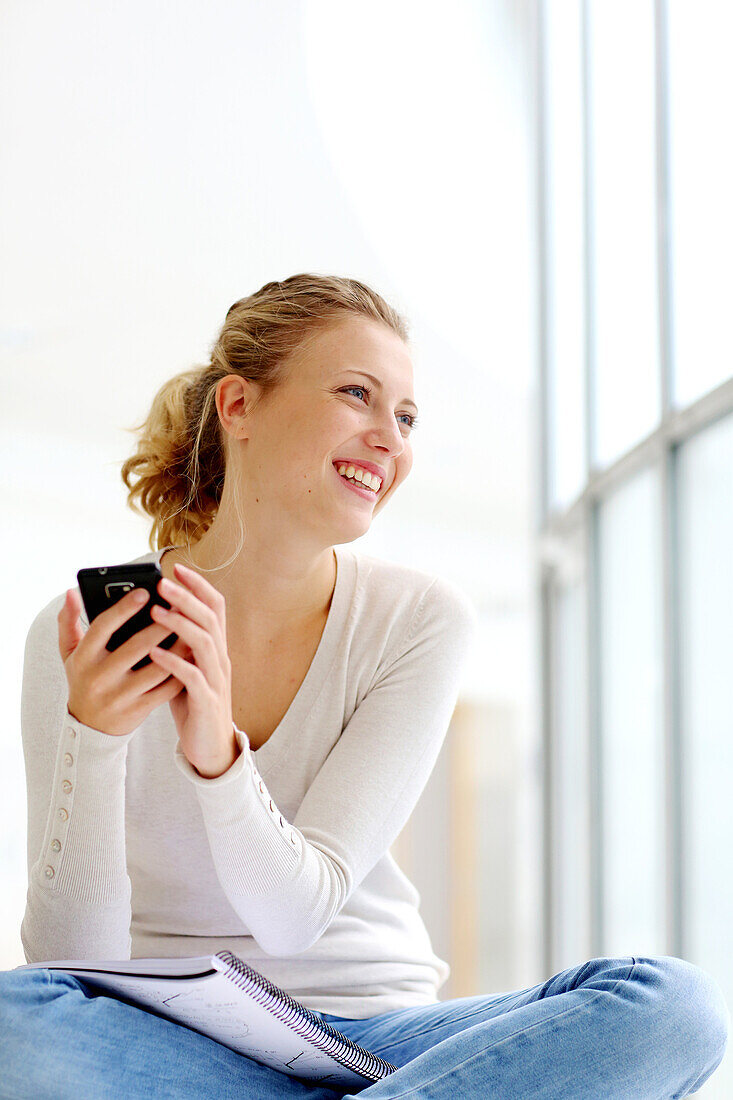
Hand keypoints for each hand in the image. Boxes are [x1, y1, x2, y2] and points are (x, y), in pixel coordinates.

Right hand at [59, 586, 187, 736]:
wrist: (89, 728)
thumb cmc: (84, 679)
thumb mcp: (70, 653)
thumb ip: (68, 621)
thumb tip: (72, 592)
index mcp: (83, 658)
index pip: (103, 627)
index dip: (123, 608)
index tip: (145, 592)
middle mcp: (100, 677)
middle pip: (136, 646)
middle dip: (161, 625)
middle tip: (180, 606)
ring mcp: (120, 696)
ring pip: (158, 668)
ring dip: (178, 647)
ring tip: (192, 628)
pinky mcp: (138, 710)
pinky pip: (166, 689)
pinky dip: (182, 670)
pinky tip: (192, 655)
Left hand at [148, 563, 239, 777]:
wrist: (211, 748)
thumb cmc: (193, 705)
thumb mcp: (186, 668)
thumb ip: (176, 645)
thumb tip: (152, 617)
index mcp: (215, 649)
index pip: (215, 607)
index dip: (199, 586)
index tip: (178, 567)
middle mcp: (220, 659)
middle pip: (210, 618)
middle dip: (187, 597)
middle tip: (162, 582)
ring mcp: (216, 680)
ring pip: (205, 643)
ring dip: (180, 624)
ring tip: (155, 612)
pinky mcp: (207, 702)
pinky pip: (192, 677)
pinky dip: (174, 662)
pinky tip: (155, 654)